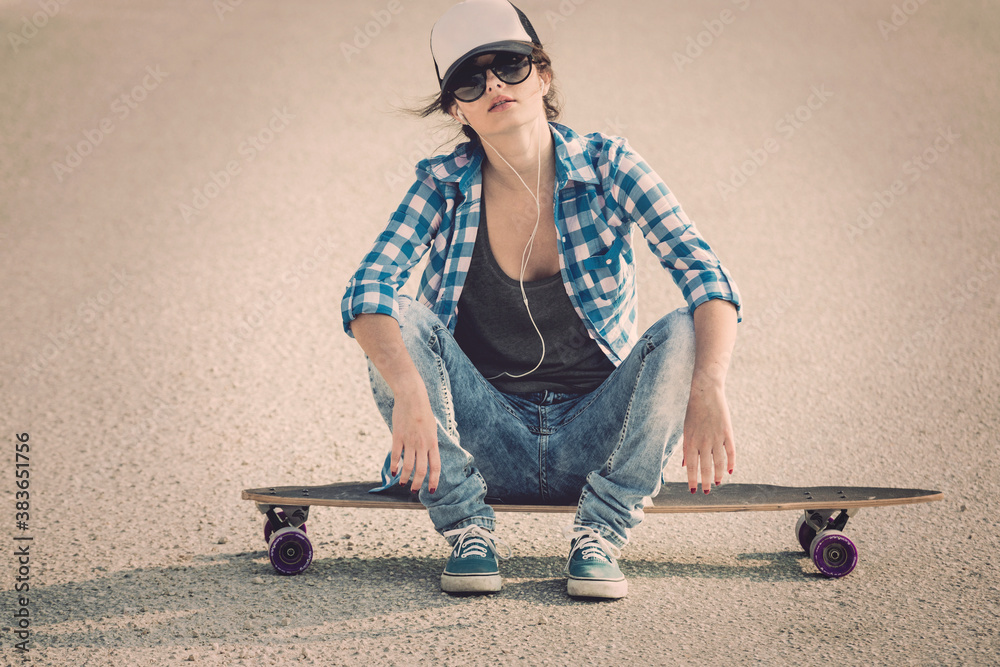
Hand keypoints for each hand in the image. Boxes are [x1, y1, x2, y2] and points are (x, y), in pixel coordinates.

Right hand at [390, 388, 440, 493]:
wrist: (412, 397)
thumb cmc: (423, 412)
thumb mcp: (432, 428)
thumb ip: (430, 442)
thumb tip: (429, 455)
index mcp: (433, 442)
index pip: (436, 466)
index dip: (434, 480)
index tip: (432, 490)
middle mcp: (422, 444)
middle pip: (421, 470)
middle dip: (418, 483)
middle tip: (414, 490)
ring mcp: (409, 441)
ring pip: (408, 465)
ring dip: (405, 478)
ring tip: (402, 484)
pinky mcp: (397, 437)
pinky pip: (395, 455)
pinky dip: (394, 465)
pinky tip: (393, 472)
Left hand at [682, 378, 734, 493]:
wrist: (705, 392)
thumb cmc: (693, 411)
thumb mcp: (686, 429)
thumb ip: (687, 448)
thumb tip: (686, 465)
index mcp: (690, 441)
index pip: (691, 466)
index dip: (692, 480)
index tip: (693, 491)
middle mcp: (703, 441)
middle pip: (705, 467)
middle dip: (705, 482)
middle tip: (706, 492)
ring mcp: (716, 437)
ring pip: (719, 462)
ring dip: (718, 475)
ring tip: (717, 483)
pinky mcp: (727, 432)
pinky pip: (730, 452)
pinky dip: (731, 463)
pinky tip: (730, 471)